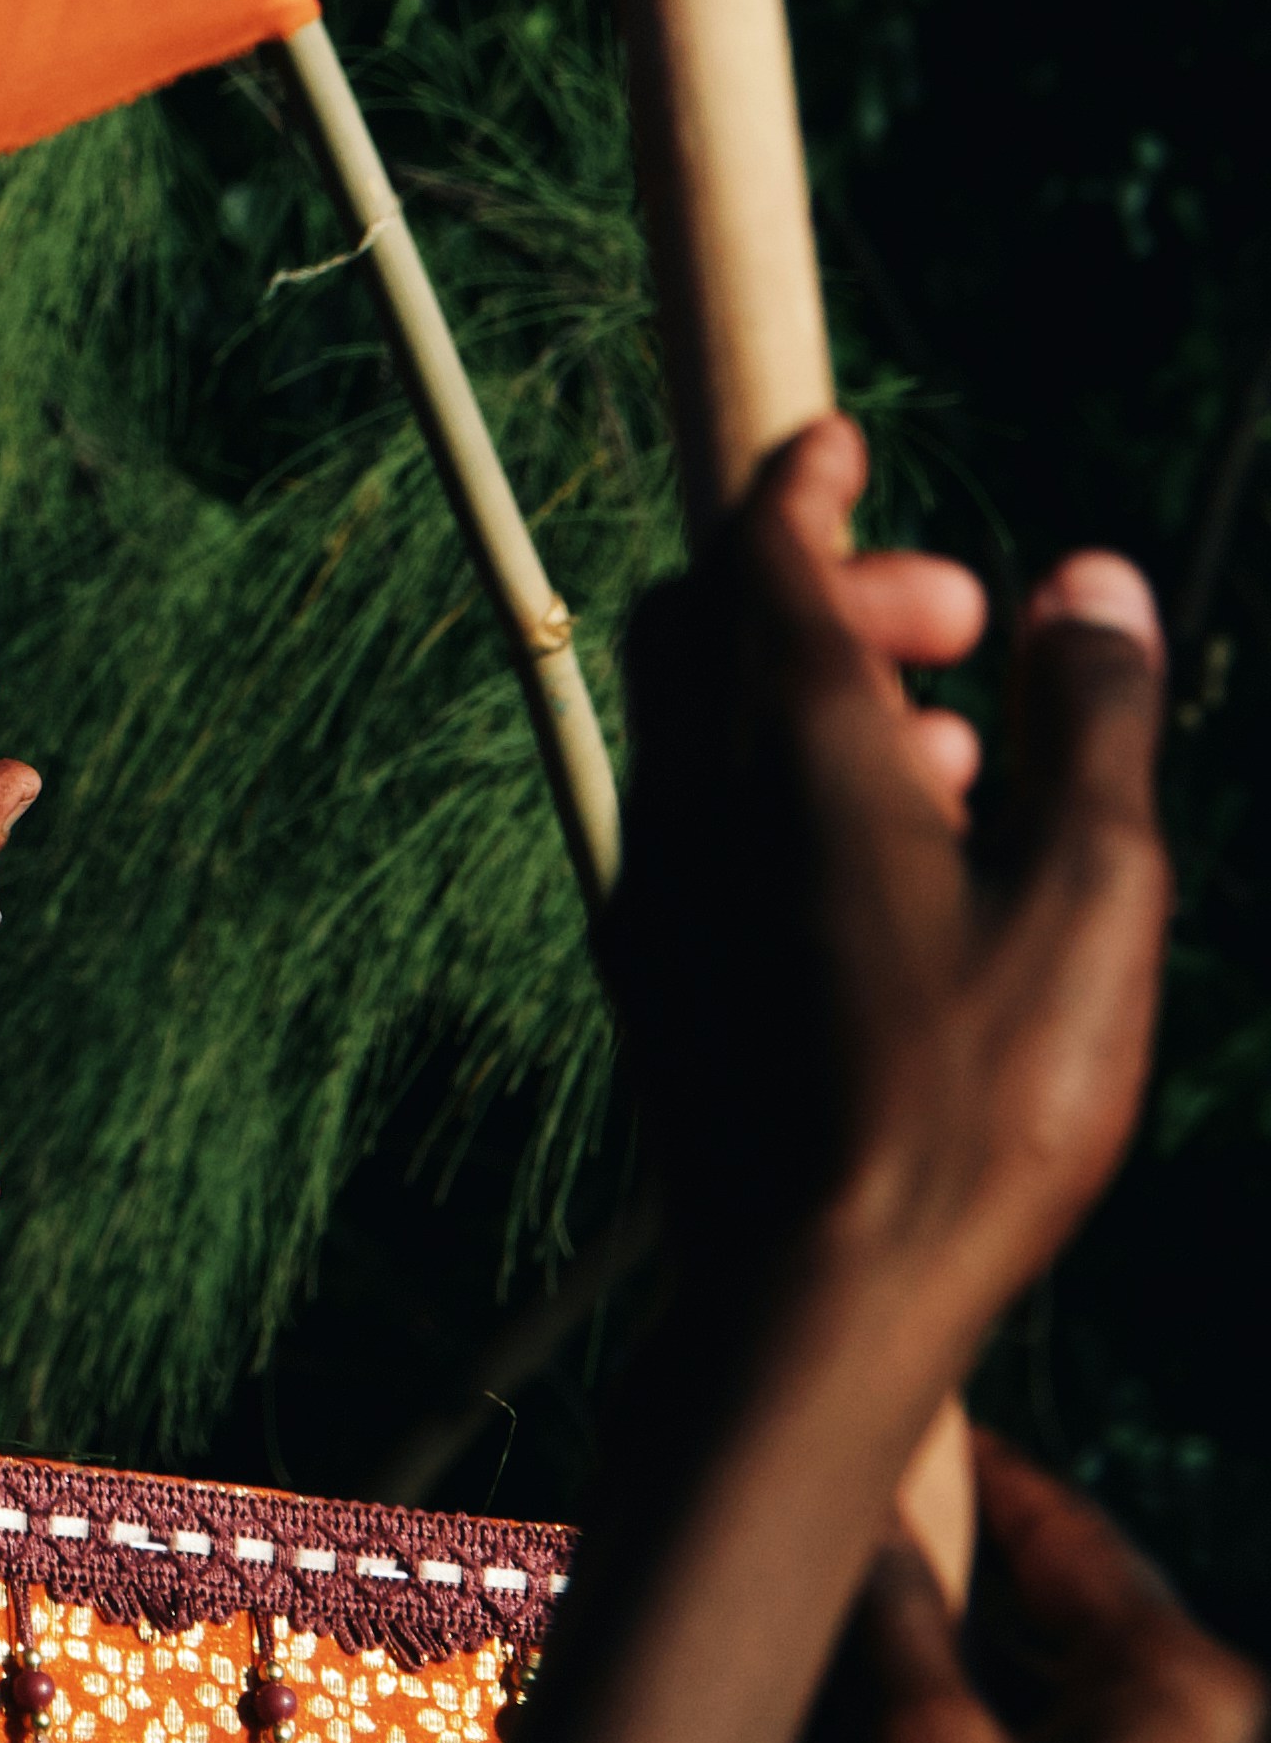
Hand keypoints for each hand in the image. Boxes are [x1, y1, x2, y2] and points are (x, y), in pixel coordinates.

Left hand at [610, 420, 1168, 1382]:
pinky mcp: (653, 968)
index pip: (761, 542)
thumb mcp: (1090, 892)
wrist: (812, 1296)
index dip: (805, 479)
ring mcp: (658, 880)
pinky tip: (888, 871)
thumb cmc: (971, 1100)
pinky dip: (778, 785)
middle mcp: (696, 790)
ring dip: (814, 691)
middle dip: (832, 583)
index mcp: (793, 741)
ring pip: (704, 720)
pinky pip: (698, 817)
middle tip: (961, 623)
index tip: (848, 446)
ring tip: (957, 754)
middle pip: (718, 617)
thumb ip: (1089, 718)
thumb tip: (1089, 579)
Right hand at [852, 1437, 1267, 1742]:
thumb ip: (895, 1616)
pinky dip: (951, 1739)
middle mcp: (1196, 1725)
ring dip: (927, 1667)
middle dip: (926, 1578)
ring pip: (1027, 1672)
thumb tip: (856, 1508)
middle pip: (1040, 1591)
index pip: (1053, 1515)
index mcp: (1177, 1683)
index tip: (857, 1428)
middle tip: (817, 1560)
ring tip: (830, 1681)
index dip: (950, 1465)